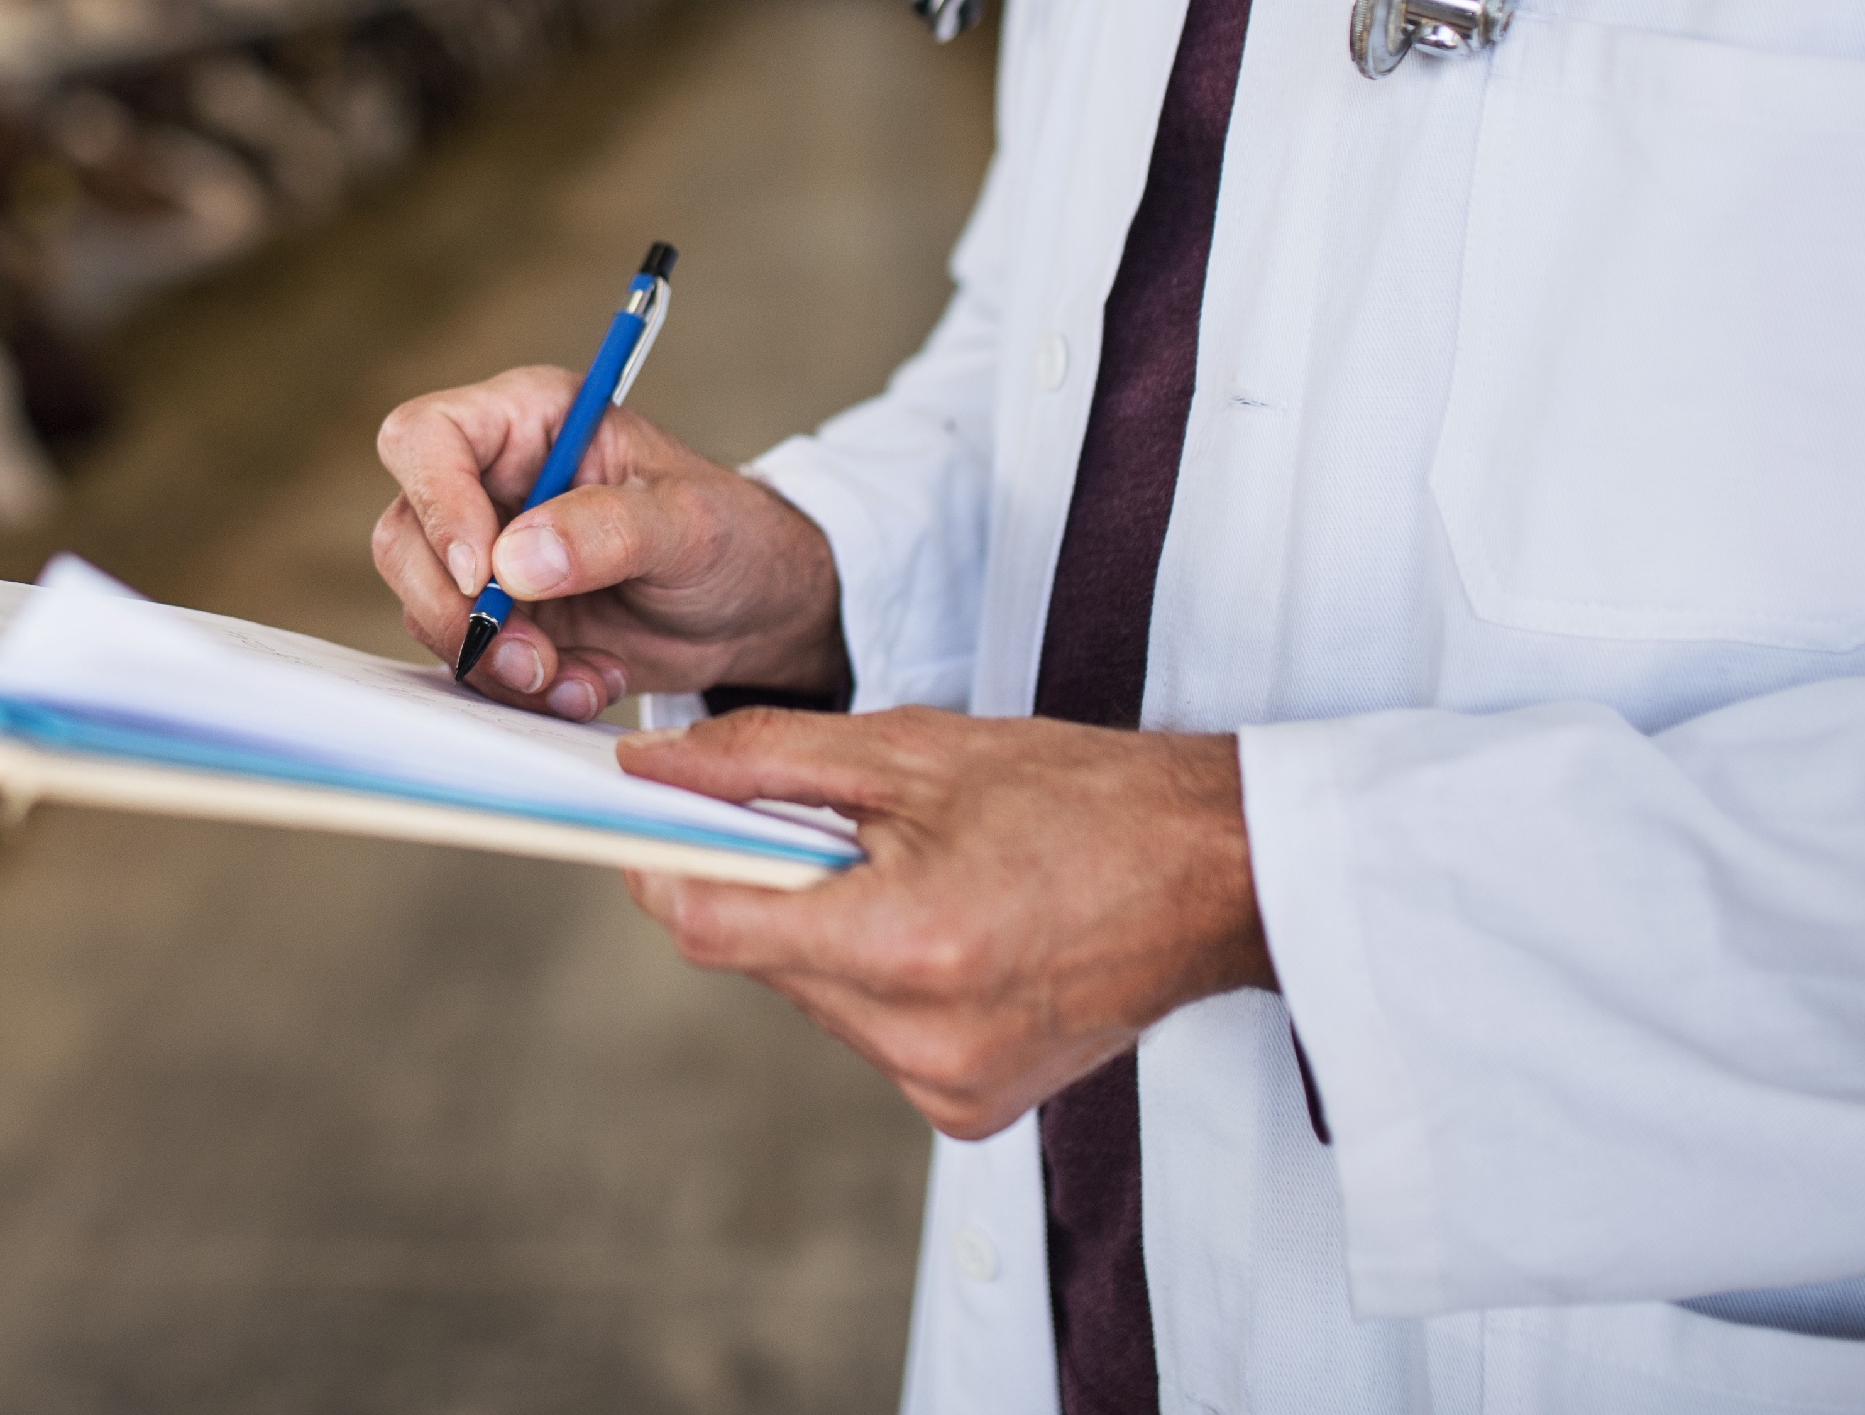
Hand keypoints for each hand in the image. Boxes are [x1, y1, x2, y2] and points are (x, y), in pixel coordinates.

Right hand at [370, 365, 846, 719]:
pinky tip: (588, 684)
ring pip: (428, 608)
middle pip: (404, 535)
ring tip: (580, 677)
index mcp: (528, 421)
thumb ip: (608, 529)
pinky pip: (468, 660)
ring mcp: (487, 556)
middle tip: (532, 657)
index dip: (437, 503)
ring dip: (496, 661)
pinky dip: (520, 689)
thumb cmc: (731, 535)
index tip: (485, 575)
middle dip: (459, 611)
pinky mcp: (499, 620)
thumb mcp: (689, 522)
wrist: (753, 611)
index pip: (426, 438)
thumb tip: (514, 560)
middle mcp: (490, 483)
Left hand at [617, 709, 1271, 1137]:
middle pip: (761, 962)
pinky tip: (949, 928)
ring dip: (828, 932)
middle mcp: (920, 1041)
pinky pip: (872, 1035)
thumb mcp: (911, 751)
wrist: (1220, 875)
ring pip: (814, 999)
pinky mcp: (971, 1113)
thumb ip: (764, 760)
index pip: (712, 928)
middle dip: (766, 887)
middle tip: (824, 821)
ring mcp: (947, 1089)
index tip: (644, 824)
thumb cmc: (1081, 797)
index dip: (663, 869)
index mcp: (906, 946)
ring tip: (915, 871)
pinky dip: (881, 977)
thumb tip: (650, 772)